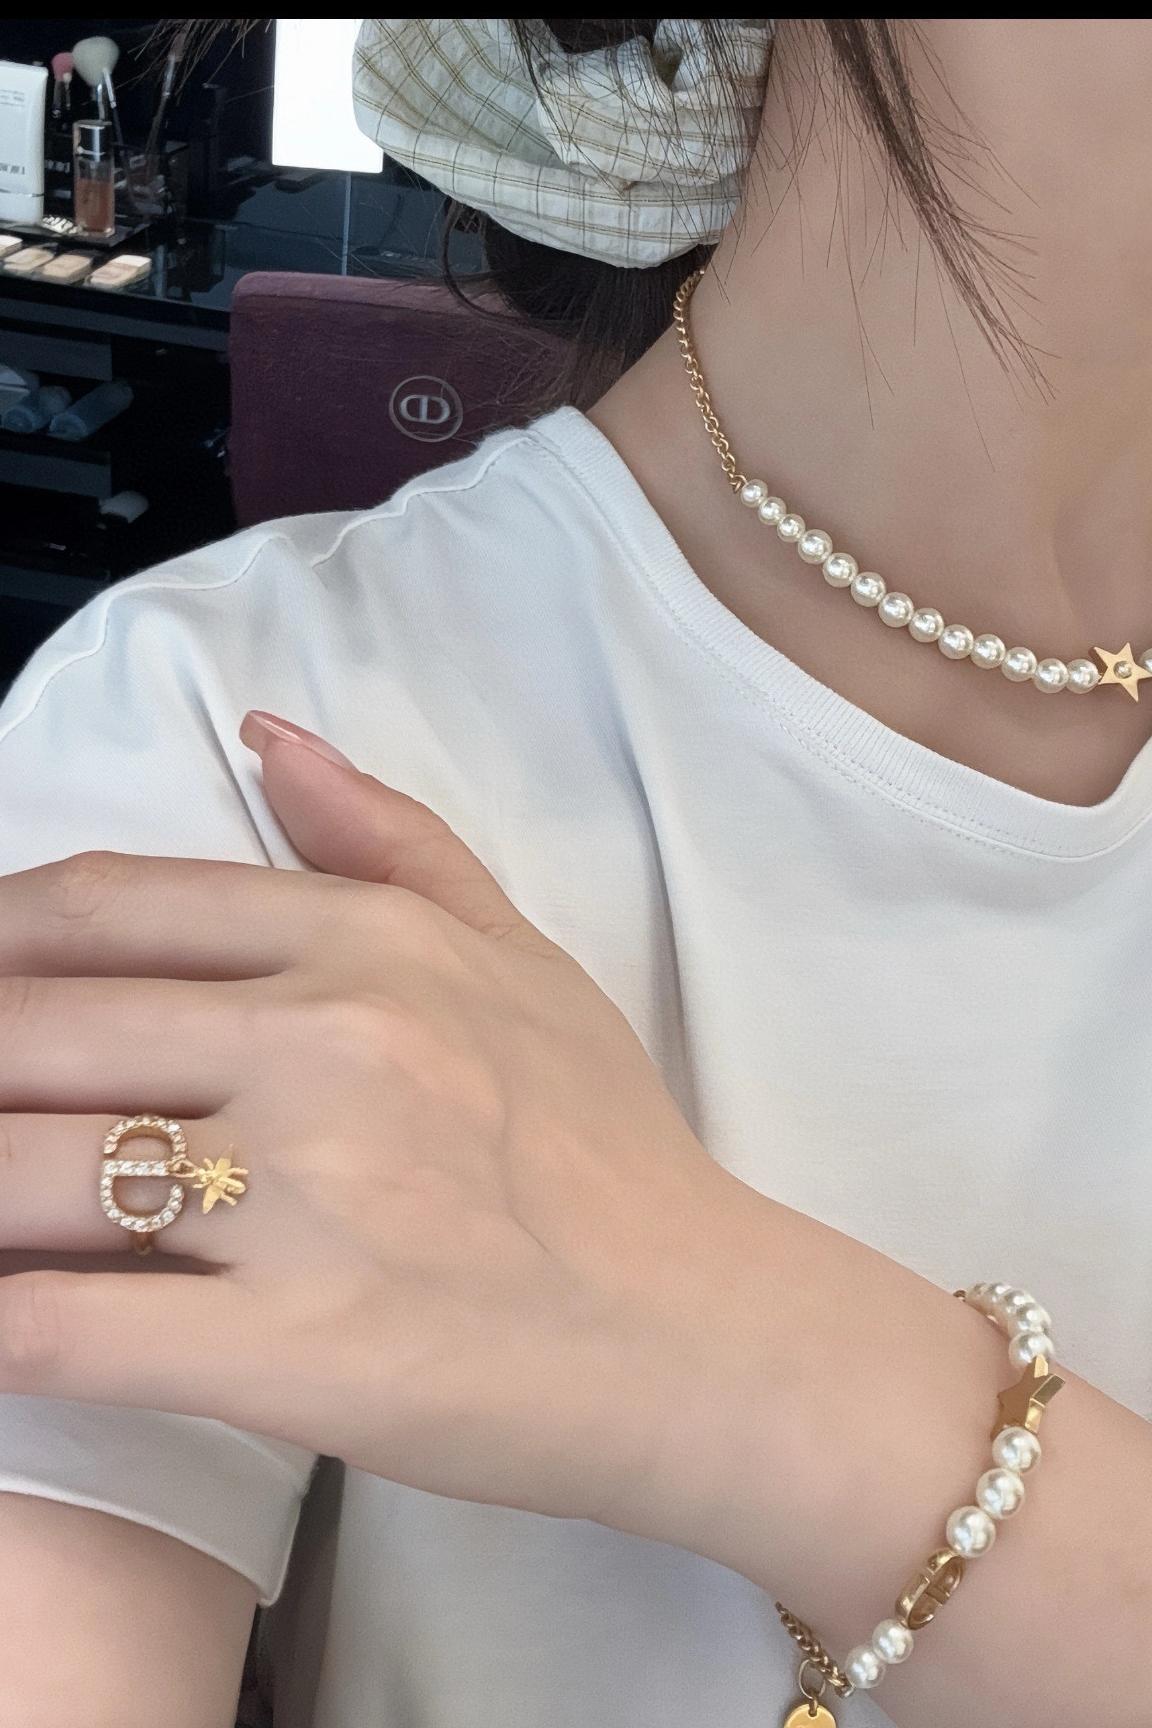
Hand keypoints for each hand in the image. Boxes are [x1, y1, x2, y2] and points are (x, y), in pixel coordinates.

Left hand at [0, 712, 751, 1538]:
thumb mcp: (520, 957)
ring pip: (23, 1172)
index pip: (106, 906)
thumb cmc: (608, 1149)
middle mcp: (323, 1047)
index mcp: (365, 947)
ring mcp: (304, 1197)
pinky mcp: (291, 1350)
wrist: (705, 1334)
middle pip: (35, 1028)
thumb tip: (268, 736)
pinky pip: (65, 1329)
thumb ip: (390, 839)